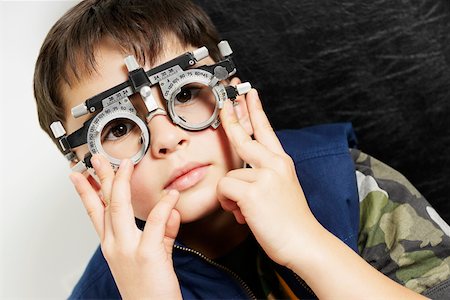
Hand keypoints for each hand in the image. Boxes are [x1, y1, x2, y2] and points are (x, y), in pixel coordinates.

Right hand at [69, 155, 181, 298]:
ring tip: (126, 164)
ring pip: (120, 208)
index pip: (95, 212)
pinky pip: (156, 223)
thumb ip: (163, 231)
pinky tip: (170, 195)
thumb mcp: (154, 254)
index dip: (86, 192)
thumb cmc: (150, 288)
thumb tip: (171, 211)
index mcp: (112, 245)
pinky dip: (164, 206)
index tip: (79, 176)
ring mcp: (128, 248)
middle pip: (105, 204)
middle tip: (97, 159)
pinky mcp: (147, 253)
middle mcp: (115, 245)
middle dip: (100, 178)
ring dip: (121, 182)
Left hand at [217, 89, 318, 266]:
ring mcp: (264, 176)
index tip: (248, 94)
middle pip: (243, 137)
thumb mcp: (282, 188)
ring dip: (231, 196)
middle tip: (224, 102)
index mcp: (281, 162)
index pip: (265, 129)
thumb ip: (263, 176)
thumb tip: (239, 178)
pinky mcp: (252, 192)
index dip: (255, 110)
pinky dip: (228, 204)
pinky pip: (224, 190)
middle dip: (230, 117)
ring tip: (247, 210)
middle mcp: (274, 164)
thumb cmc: (291, 220)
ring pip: (228, 177)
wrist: (304, 242)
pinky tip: (243, 214)